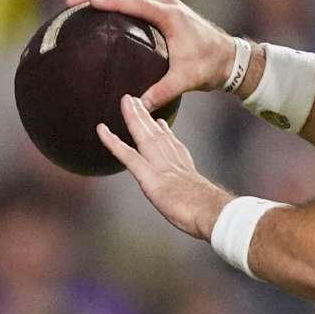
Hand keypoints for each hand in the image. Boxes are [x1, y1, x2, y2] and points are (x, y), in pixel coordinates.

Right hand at [67, 0, 235, 108]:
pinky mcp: (164, 8)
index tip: (86, 3)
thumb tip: (137, 106)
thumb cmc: (209, 66)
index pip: (134, 2)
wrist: (230, 58)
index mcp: (169, 15)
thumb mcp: (185, 80)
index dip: (109, 1)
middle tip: (71, 1)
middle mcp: (166, 3)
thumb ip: (161, 92)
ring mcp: (165, 3)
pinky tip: (101, 5)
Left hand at [98, 95, 232, 239]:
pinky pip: (127, 155)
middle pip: (157, 135)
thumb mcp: (206, 205)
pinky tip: (101, 130)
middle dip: (147, 118)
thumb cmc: (213, 213)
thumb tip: (208, 209)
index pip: (173, 146)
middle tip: (137, 101)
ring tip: (126, 100)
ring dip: (134, 117)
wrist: (211, 211)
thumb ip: (201, 201)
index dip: (165, 133)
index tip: (160, 122)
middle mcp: (173, 163)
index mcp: (186, 170)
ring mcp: (160, 167)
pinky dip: (112, 142)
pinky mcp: (148, 176)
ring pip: (144, 136)